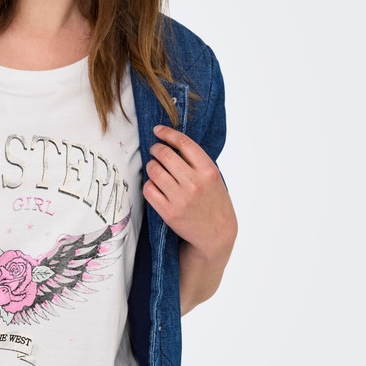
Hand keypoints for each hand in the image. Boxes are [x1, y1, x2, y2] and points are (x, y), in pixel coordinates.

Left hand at [143, 124, 236, 311]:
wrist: (216, 235)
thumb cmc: (214, 202)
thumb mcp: (213, 179)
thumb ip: (197, 161)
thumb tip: (171, 142)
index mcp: (208, 171)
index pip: (184, 143)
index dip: (167, 133)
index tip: (158, 130)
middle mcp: (194, 183)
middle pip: (165, 154)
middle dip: (156, 149)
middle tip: (155, 149)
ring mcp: (180, 198)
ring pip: (154, 170)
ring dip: (151, 165)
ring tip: (155, 168)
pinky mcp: (168, 212)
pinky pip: (149, 189)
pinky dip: (149, 184)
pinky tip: (154, 185)